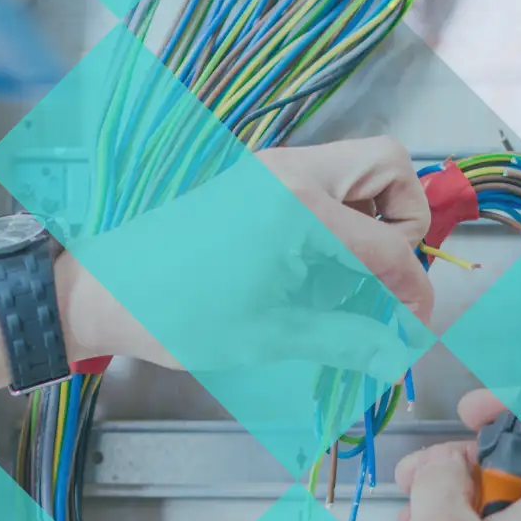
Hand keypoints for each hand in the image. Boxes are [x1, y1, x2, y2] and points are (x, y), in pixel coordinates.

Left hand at [56, 137, 433, 375]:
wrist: (104, 294)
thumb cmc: (178, 315)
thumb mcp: (273, 336)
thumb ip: (349, 339)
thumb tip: (401, 354)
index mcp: (299, 208)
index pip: (391, 243)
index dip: (415, 290)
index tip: (416, 325)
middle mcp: (290, 172)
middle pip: (390, 166)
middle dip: (406, 221)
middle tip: (386, 273)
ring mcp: (273, 169)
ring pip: (361, 167)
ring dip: (376, 217)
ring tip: (352, 275)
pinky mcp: (259, 178)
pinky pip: (328, 182)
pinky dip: (344, 217)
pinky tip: (319, 266)